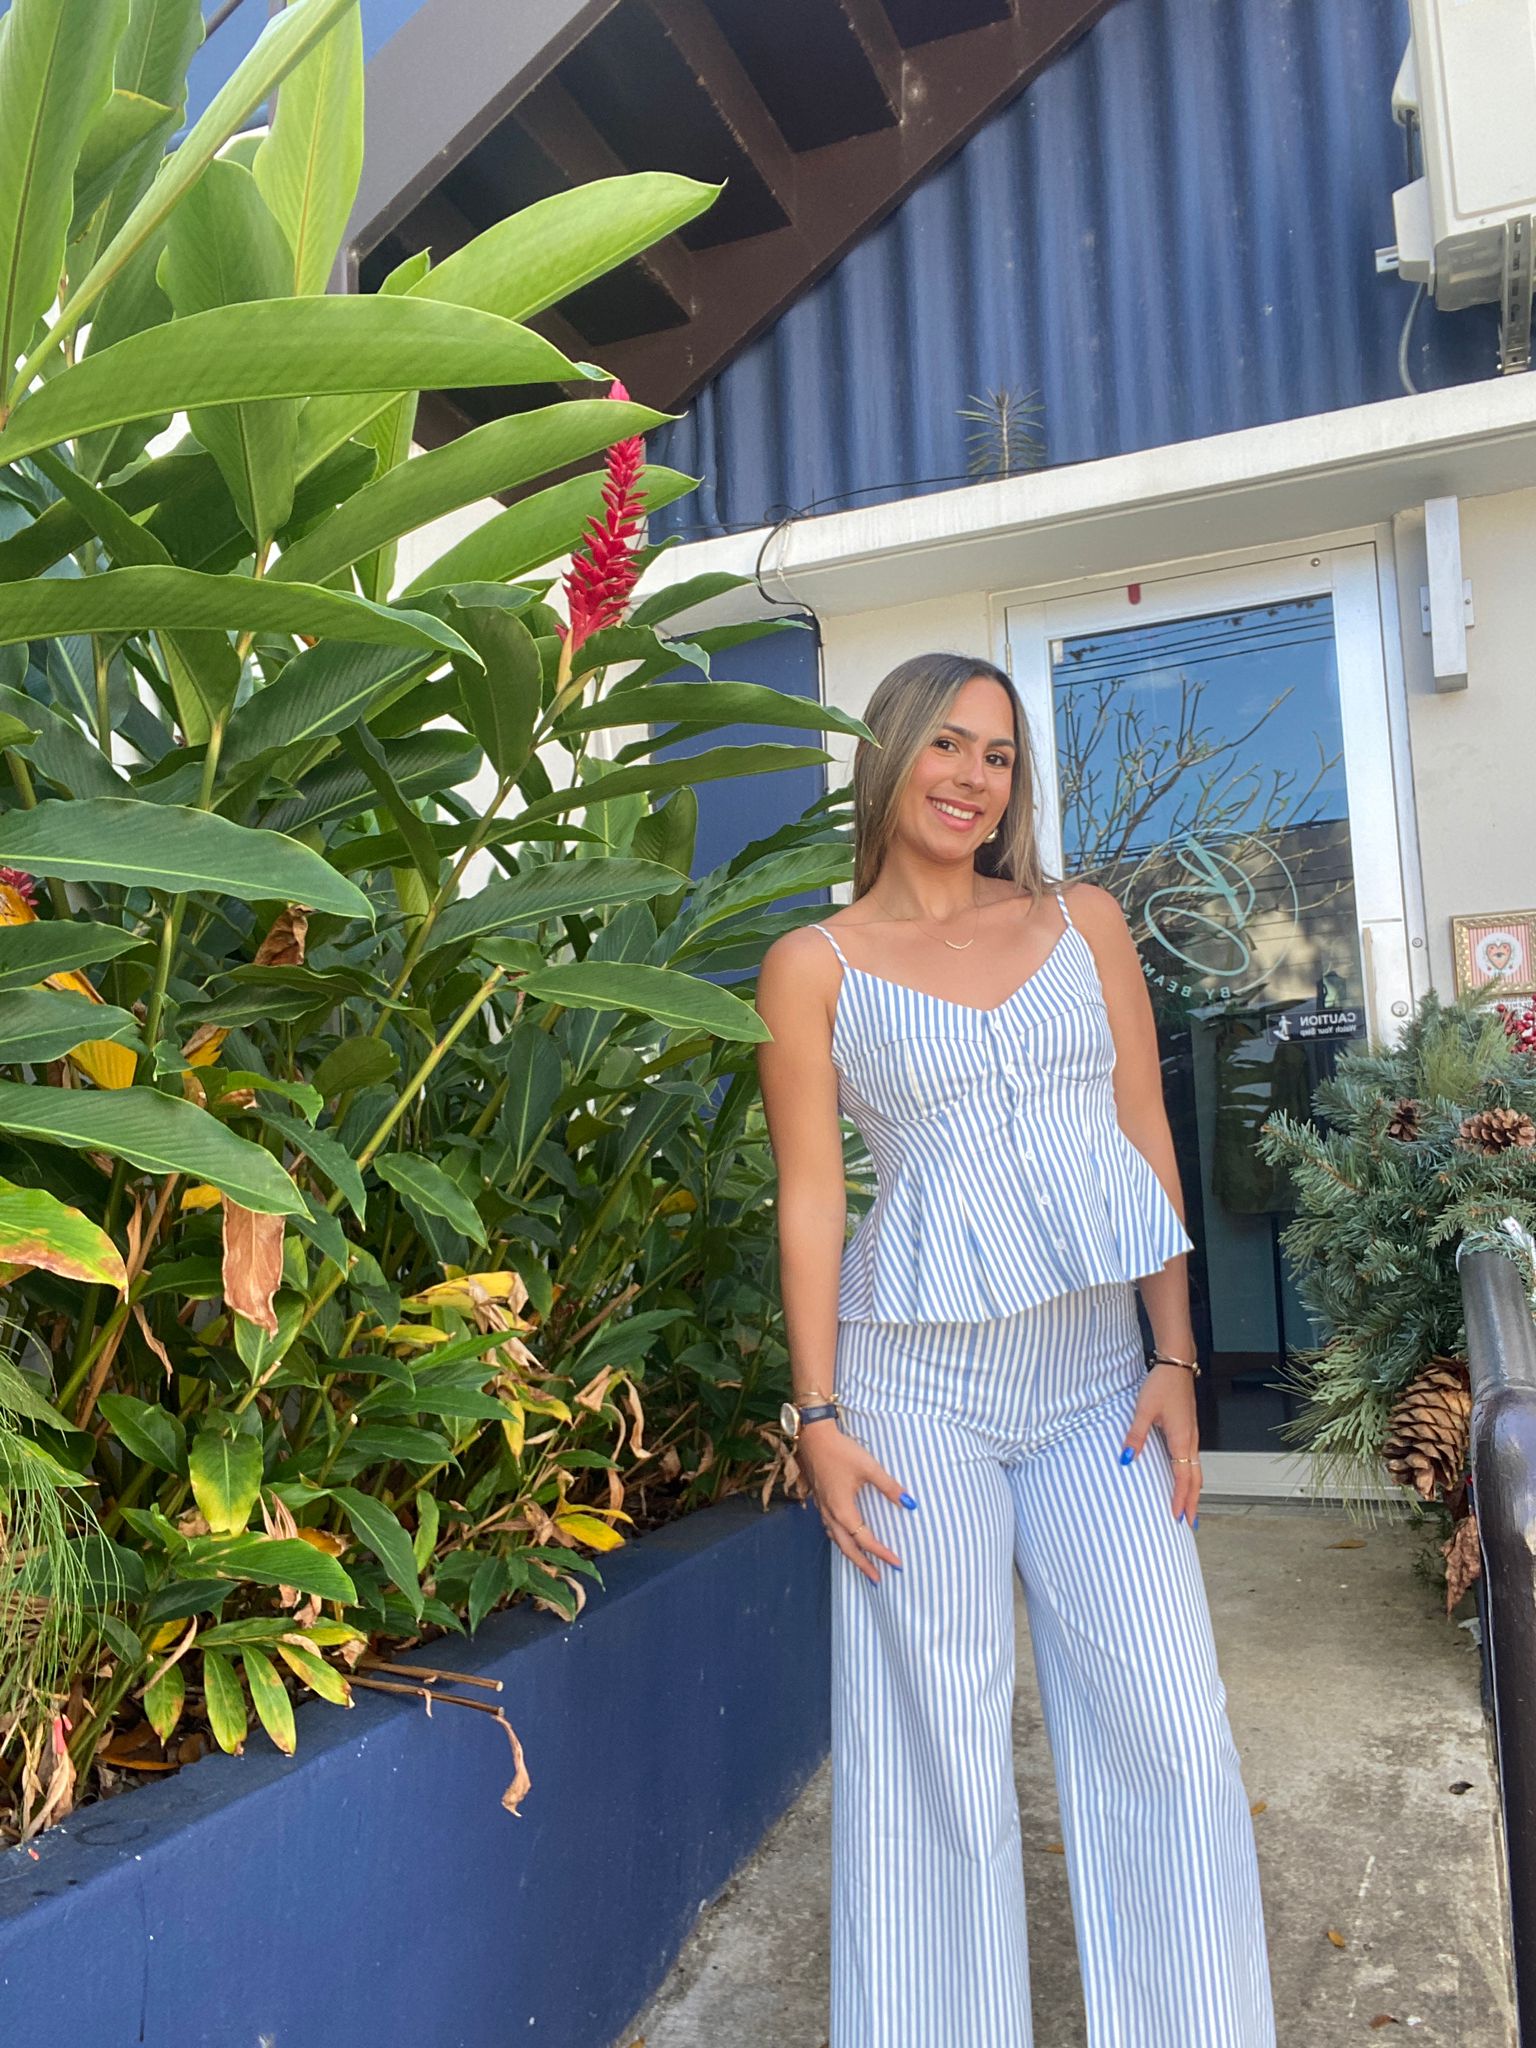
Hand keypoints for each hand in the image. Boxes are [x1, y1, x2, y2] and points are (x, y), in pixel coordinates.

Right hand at [797, 1421, 912, 1582]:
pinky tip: (845, 1537)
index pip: (865, 1540)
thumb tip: (909, 1503)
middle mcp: (830, 1514)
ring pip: (836, 1540)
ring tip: (862, 1565)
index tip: (897, 1563)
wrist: (813, 1437)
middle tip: (877, 1580)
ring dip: (850, 1555)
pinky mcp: (820, 1501)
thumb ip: (889, 1487)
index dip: (882, 1553)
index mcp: (843, 1510)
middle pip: (847, 1548)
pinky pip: (830, 1529)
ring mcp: (822, 1508)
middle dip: (863, 1565)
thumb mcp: (869, 1468)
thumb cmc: (841, 1451)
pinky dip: (840, 1540)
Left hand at [1122, 1363, 1200, 1524]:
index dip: (1180, 1499)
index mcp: (1182, 1440)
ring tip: (1189, 1506)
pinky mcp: (1189, 1430)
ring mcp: (1192, 1436)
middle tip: (1189, 1523)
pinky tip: (1183, 1477)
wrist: (1177, 1365)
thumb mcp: (1143, 1409)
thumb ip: (1135, 1435)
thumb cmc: (1162, 1384)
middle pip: (1195, 1479)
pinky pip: (1192, 1460)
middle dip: (1193, 1502)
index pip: (1183, 1478)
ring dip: (1193, 1490)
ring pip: (1196, 1470)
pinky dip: (1191, 1475)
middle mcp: (1191, 1441)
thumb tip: (1126, 1458)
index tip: (1177, 1517)